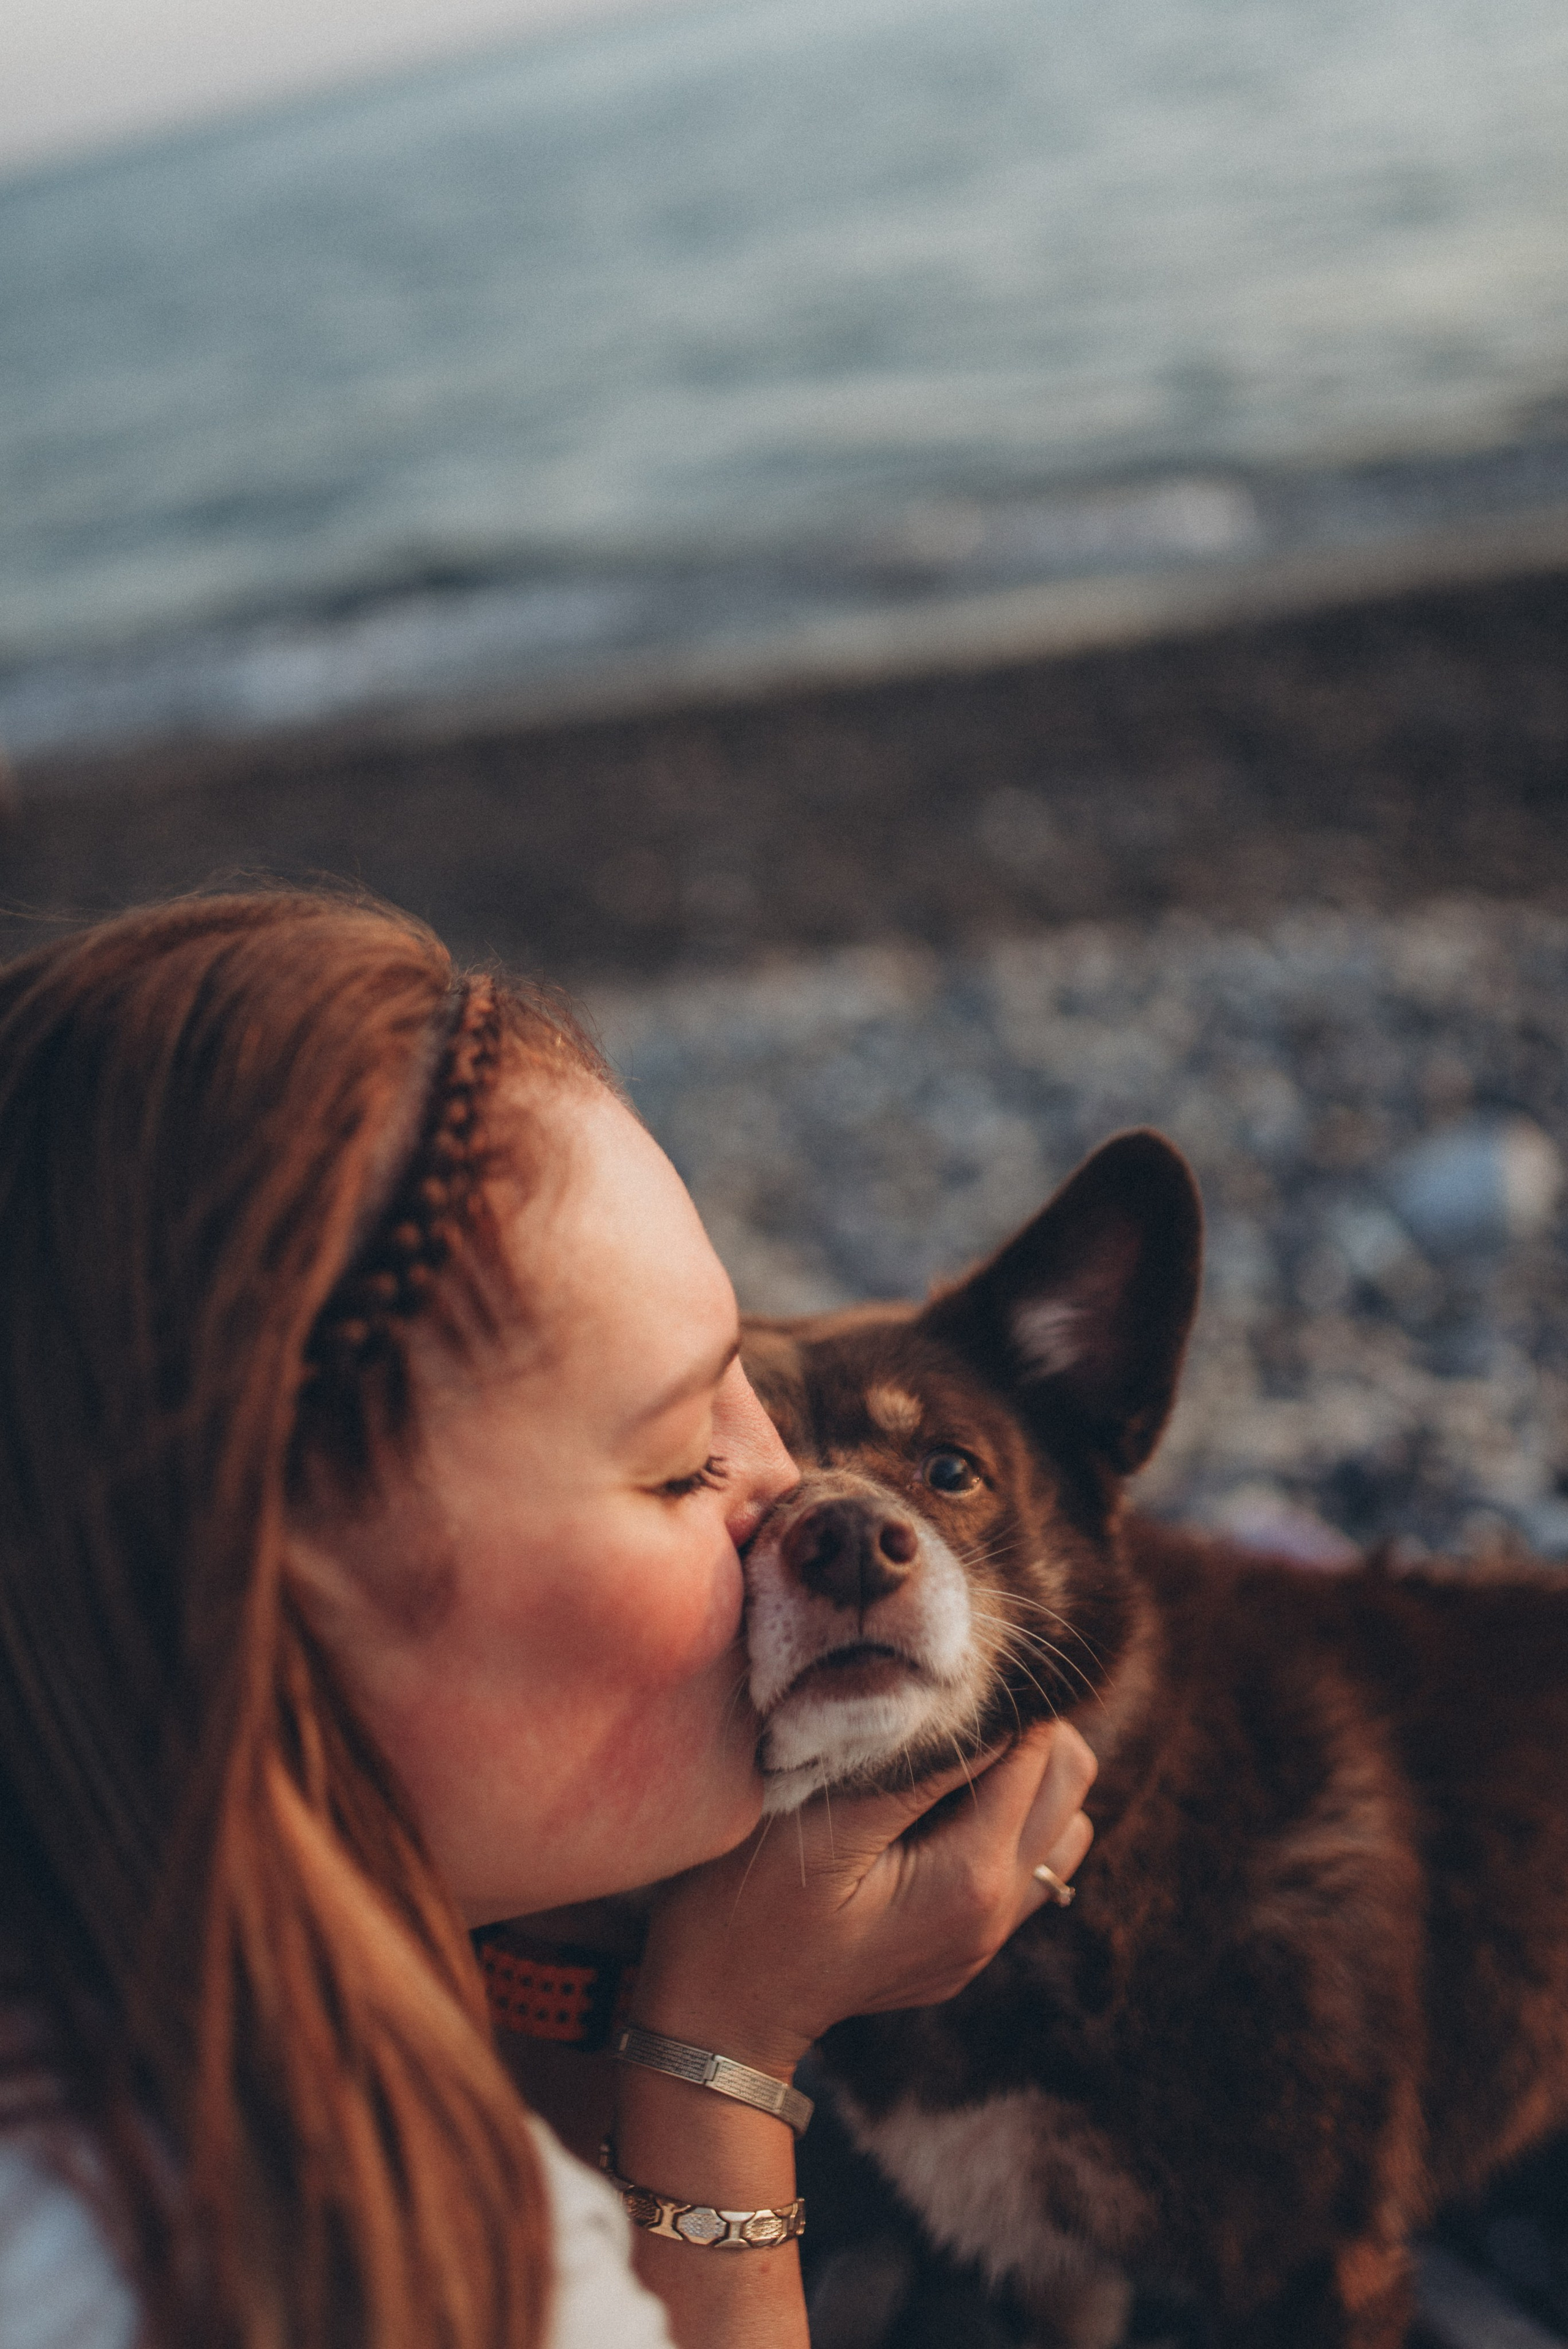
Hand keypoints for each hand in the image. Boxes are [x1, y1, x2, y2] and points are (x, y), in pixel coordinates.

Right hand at [632, 1720, 1095, 2078]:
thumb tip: (979, 1703)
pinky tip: (946, 1806)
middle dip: (1027, 1729)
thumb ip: (913, 1771)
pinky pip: (1030, 1868)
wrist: (723, 2014)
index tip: (954, 1664)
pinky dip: (1012, 1824)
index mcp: (969, 1879)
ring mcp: (988, 1938)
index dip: (1003, 1696)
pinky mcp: (969, 1946)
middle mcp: (997, 1913)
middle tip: (956, 1699)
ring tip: (958, 1751)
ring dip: (1028, 1778)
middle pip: (1070, 1783)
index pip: (1034, 1753)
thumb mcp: (824, 1825)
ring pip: (1065, 1827)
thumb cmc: (750, 1908)